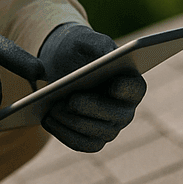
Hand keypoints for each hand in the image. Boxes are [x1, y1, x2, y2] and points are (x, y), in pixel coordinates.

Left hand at [37, 23, 146, 152]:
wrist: (60, 65)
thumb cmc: (78, 49)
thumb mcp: (86, 40)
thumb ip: (100, 44)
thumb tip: (109, 55)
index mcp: (130, 83)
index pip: (135, 89)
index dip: (126, 89)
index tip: (113, 85)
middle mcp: (125, 110)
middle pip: (116, 115)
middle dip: (92, 108)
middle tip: (70, 100)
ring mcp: (110, 128)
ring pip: (97, 133)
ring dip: (73, 122)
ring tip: (52, 109)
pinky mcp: (93, 140)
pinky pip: (81, 143)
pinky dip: (63, 133)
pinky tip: (47, 120)